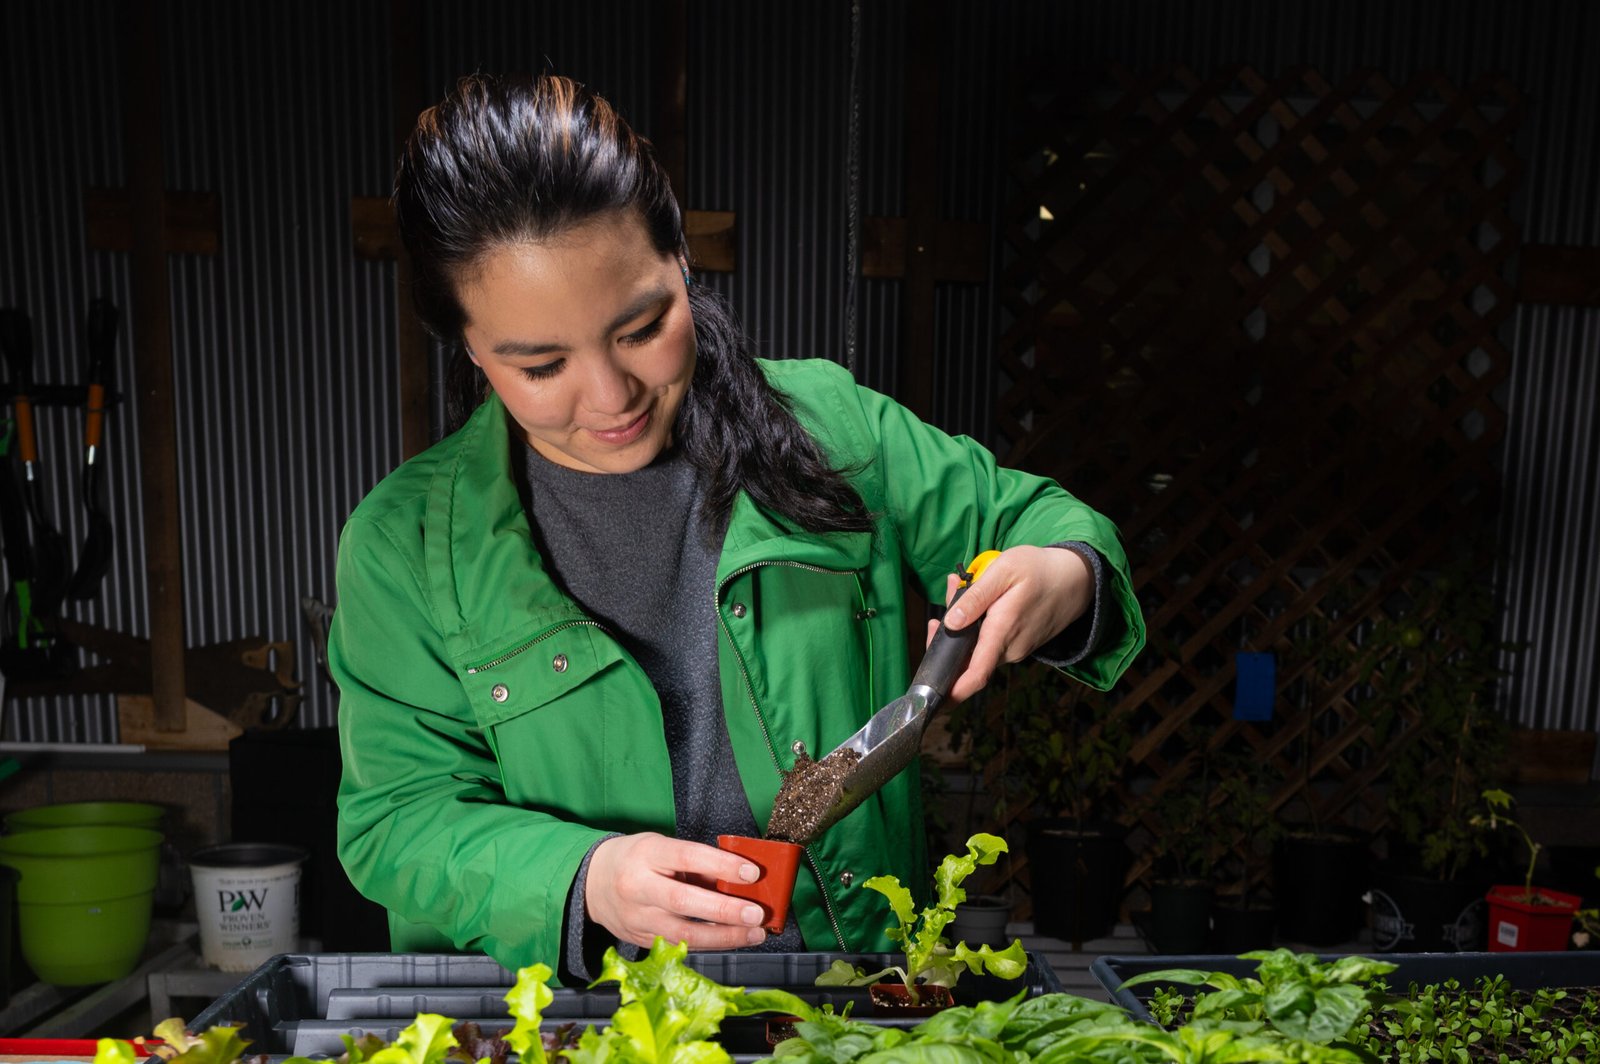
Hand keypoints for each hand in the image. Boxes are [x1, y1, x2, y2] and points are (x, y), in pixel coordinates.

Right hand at [586, 832, 770, 949]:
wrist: (591, 883)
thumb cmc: (635, 859)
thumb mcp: (661, 846)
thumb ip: (695, 862)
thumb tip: (739, 878)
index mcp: (646, 854)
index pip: (688, 857)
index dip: (722, 865)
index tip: (751, 873)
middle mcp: (638, 886)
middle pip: (684, 902)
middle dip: (725, 910)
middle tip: (756, 914)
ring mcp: (637, 917)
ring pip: (683, 933)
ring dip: (724, 936)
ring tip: (753, 933)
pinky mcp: (640, 939)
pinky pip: (679, 944)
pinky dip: (708, 944)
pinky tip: (731, 940)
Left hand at [925, 545, 1091, 702]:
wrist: (1077, 578)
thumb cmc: (1040, 570)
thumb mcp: (1004, 570)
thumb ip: (976, 597)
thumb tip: (950, 623)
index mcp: (1002, 632)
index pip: (975, 675)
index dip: (953, 691)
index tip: (932, 697)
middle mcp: (1010, 649)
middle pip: (968, 660)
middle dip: (947, 639)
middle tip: (943, 605)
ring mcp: (1016, 650)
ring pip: (978, 649)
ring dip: (963, 628)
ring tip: (961, 591)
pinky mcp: (1019, 645)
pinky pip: (991, 643)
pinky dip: (979, 627)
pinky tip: (979, 602)